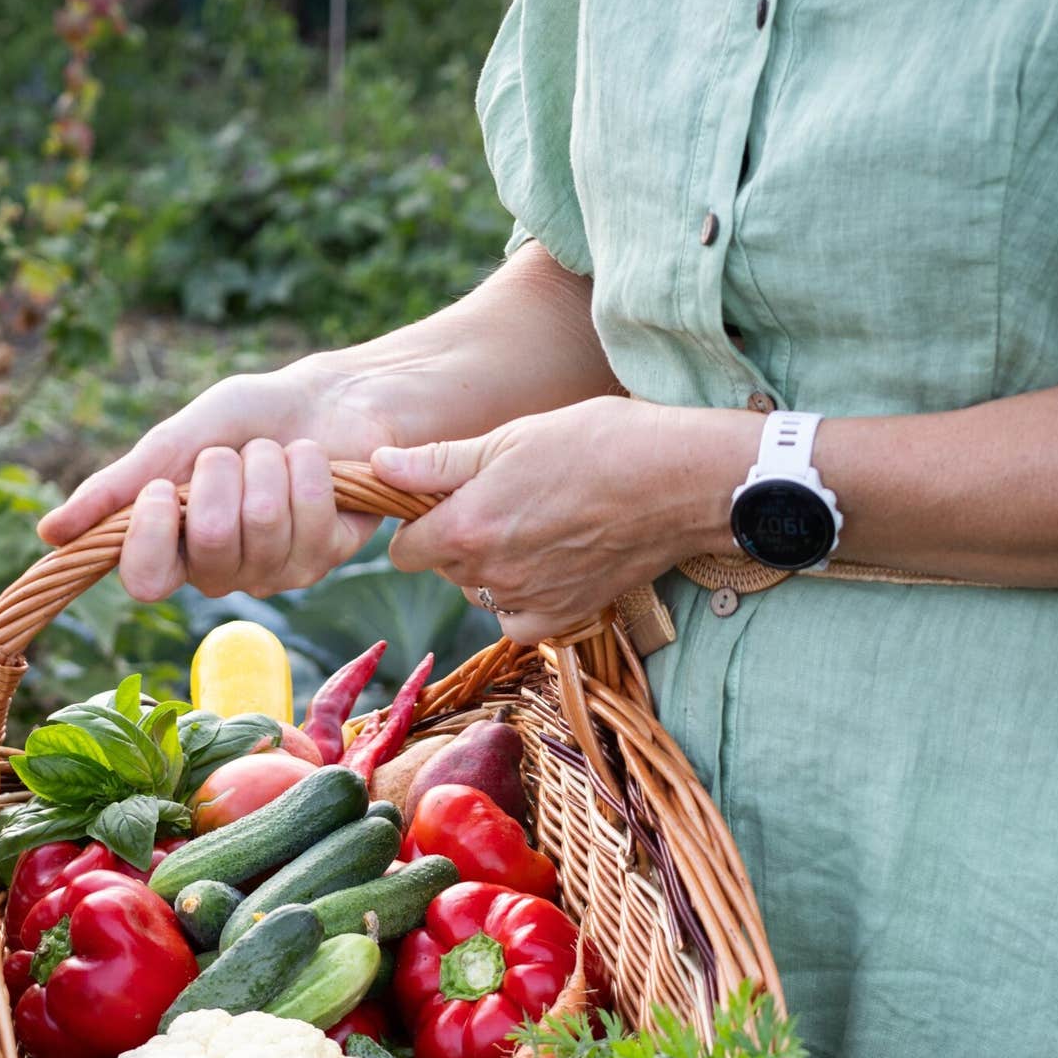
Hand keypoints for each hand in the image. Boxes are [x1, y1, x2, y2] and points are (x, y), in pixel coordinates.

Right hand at [36, 361, 388, 600]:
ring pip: (263, 522)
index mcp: (176, 548)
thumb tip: (49, 535)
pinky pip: (310, 516)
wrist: (324, 398)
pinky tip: (311, 461)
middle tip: (233, 454)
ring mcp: (277, 570)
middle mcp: (223, 571)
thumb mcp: (175, 441)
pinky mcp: (326, 557)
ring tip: (274, 453)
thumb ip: (119, 487)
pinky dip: (308, 468)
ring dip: (267, 464)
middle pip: (211, 540)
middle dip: (221, 472)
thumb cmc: (245, 419)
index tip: (164, 487)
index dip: (153, 534)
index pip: (146, 582)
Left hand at [371, 397, 743, 644]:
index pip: (404, 550)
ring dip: (494, 569)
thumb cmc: (598, 443)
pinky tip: (551, 562)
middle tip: (502, 501)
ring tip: (536, 525)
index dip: (417, 524)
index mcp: (467, 527)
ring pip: (482, 594)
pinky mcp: (565, 618)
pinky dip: (525, 598)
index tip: (442, 502)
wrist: (678, 482)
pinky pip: (519, 620)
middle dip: (458, 541)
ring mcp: (529, 601)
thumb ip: (437, 463)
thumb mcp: (509, 438)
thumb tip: (379, 468)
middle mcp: (491, 575)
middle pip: (445, 570)